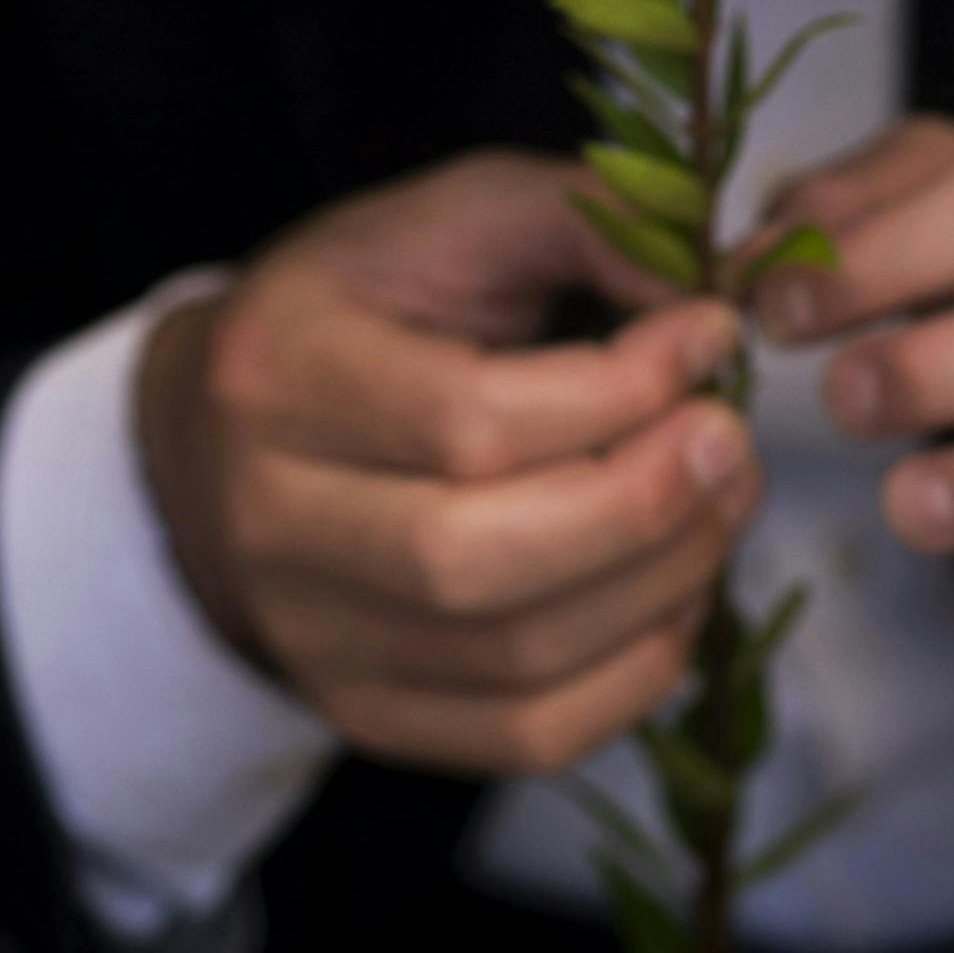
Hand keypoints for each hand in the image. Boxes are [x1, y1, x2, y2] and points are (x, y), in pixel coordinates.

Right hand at [137, 151, 758, 777]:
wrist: (222, 436)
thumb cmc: (363, 306)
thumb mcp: (454, 216)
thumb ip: (584, 222)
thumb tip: (725, 300)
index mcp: (279, 369)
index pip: (463, 419)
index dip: (618, 390)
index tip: (710, 335)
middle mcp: (271, 521)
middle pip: (476, 558)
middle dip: (643, 504)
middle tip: (731, 440)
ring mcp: (313, 637)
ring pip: (513, 660)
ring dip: (660, 585)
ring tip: (724, 500)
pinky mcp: (366, 713)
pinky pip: (526, 737)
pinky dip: (636, 673)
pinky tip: (679, 591)